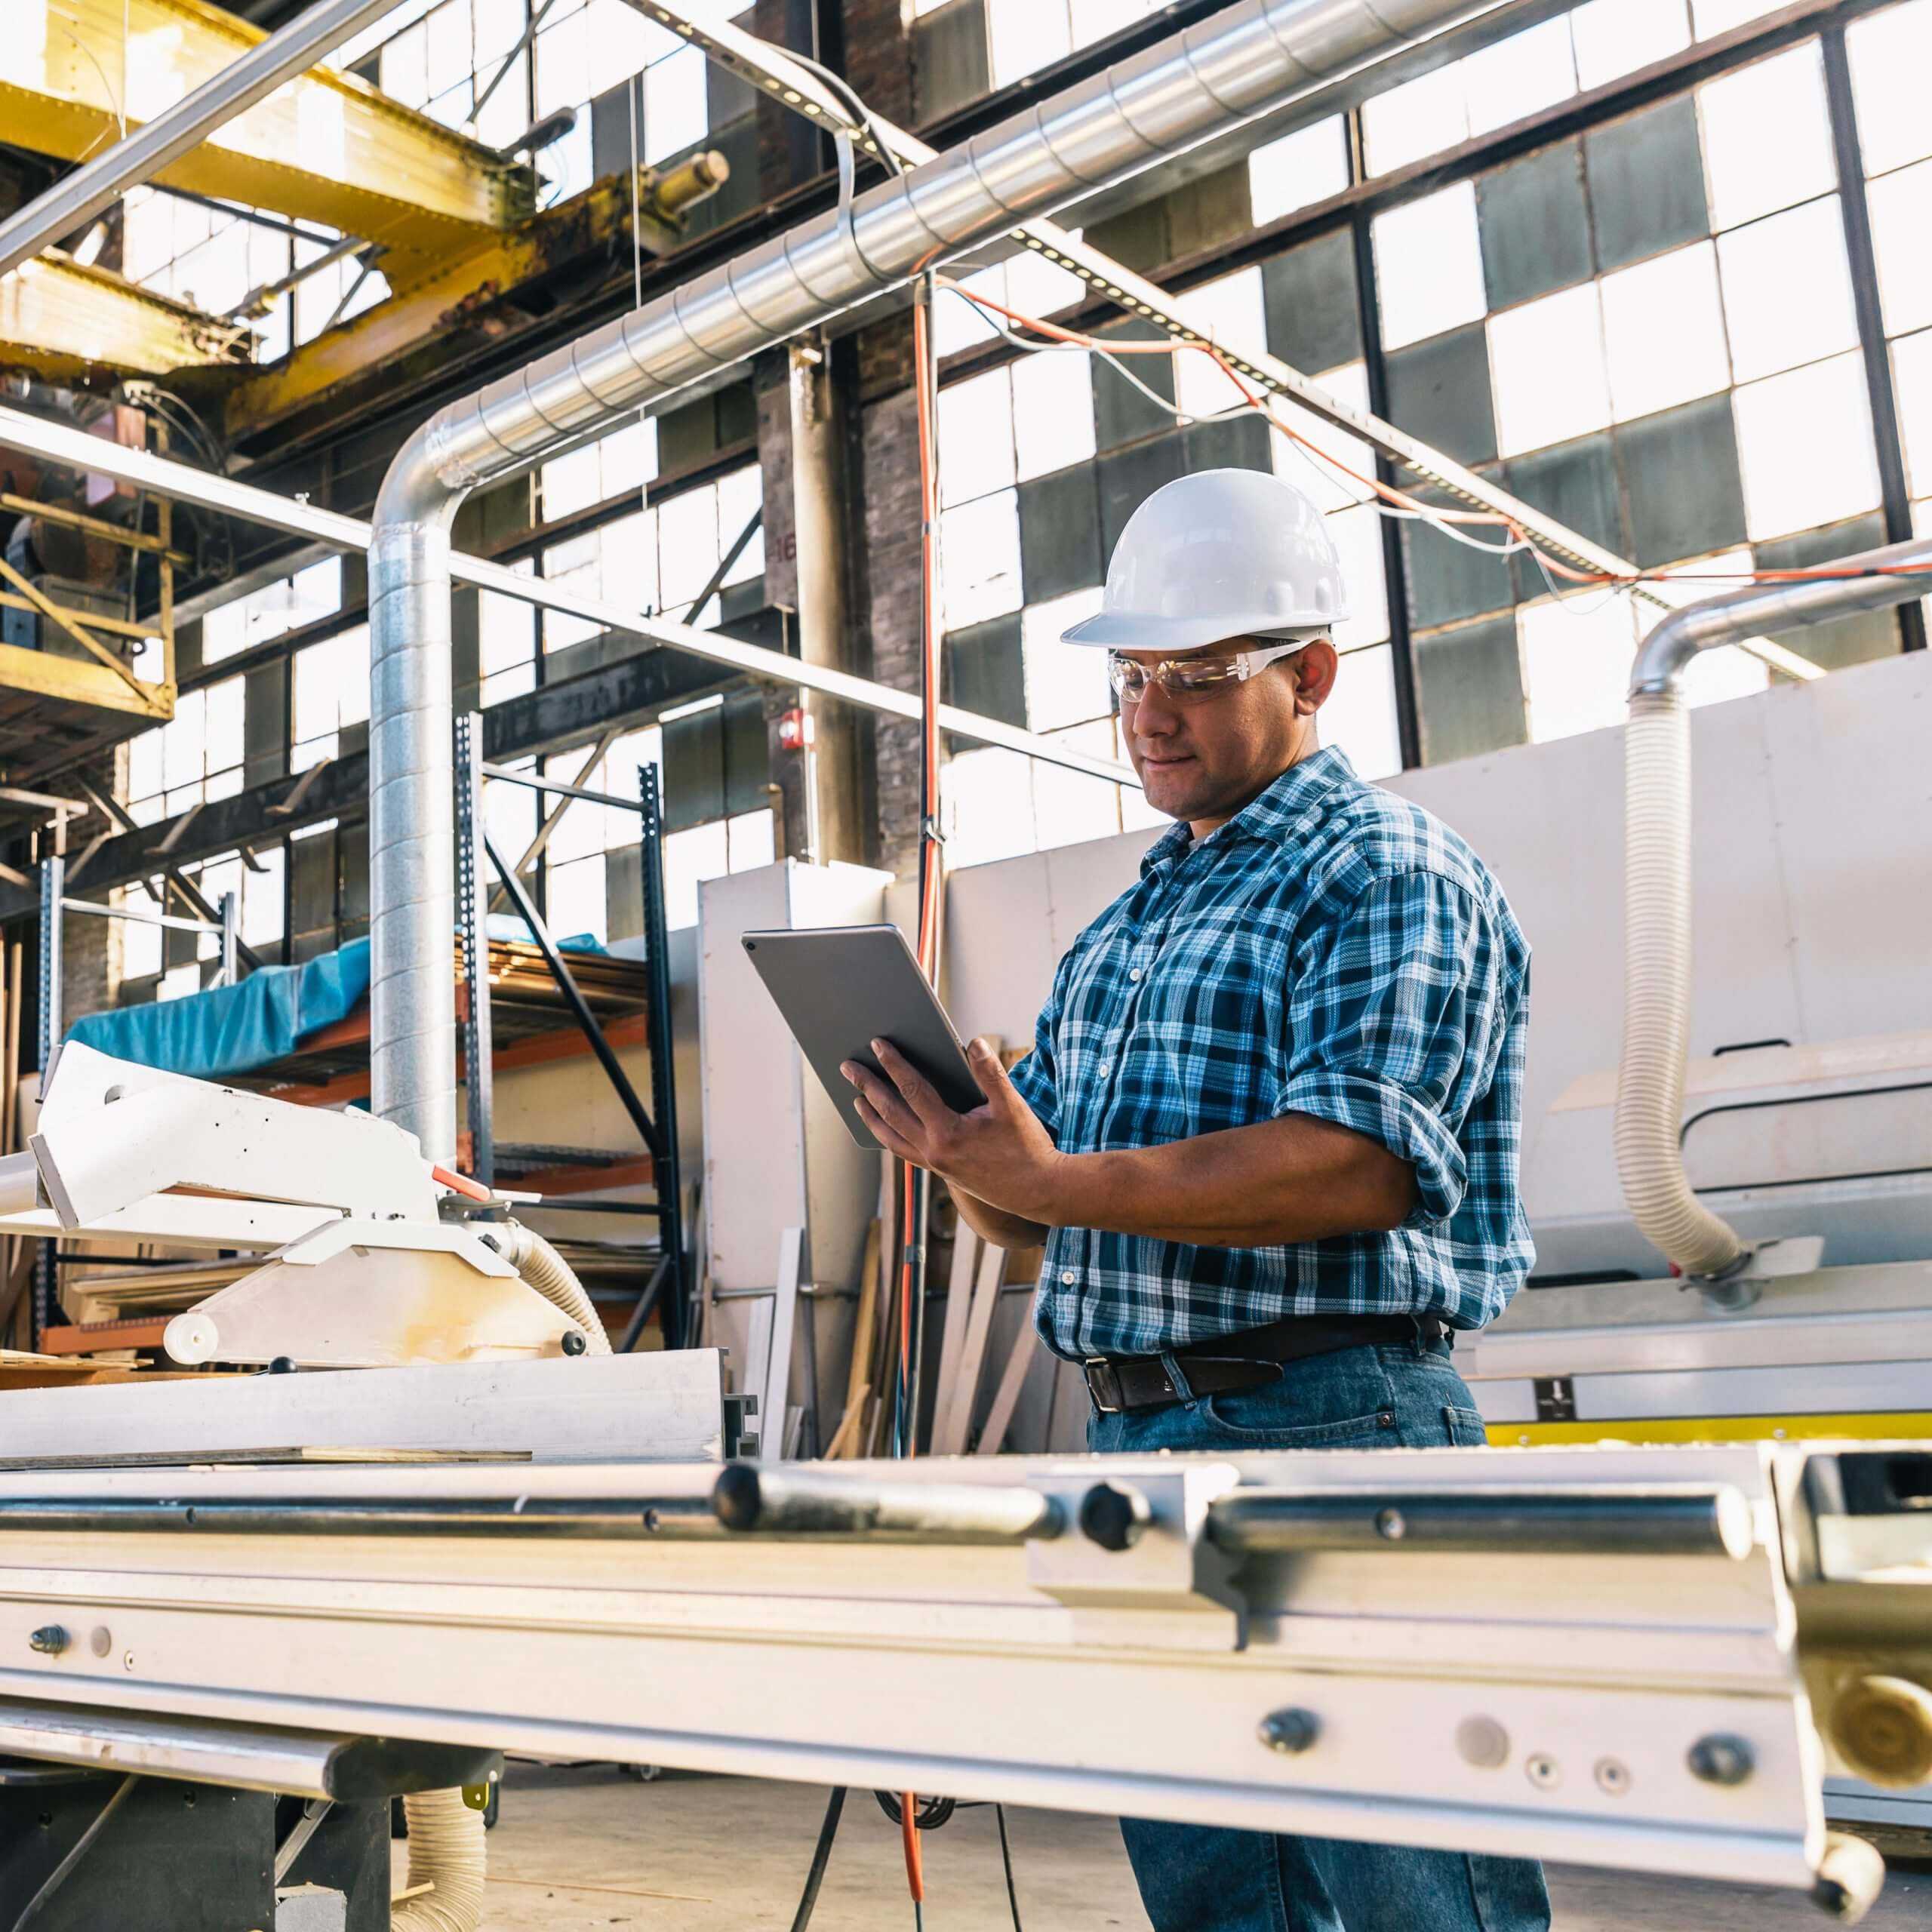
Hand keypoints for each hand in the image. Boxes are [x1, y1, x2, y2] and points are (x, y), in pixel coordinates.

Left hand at [841, 1037, 1067, 1224]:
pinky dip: (889, 1136)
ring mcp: (934, 1165)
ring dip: (871, 1116)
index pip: (912, 1091)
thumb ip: (990, 1073)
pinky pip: (904, 1151)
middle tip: (847, 1067)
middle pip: (890, 1113)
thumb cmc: (1028, 1147)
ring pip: (891, 1138)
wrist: (1039, 1191)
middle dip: (867, 1087)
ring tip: (857, 1099)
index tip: (878, 1044)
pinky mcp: (940, 1172)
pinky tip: (886, 1126)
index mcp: (948, 1133)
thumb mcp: (1012, 1107)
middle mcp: (933, 1152)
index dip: (894, 1064)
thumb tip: (973, 1043)